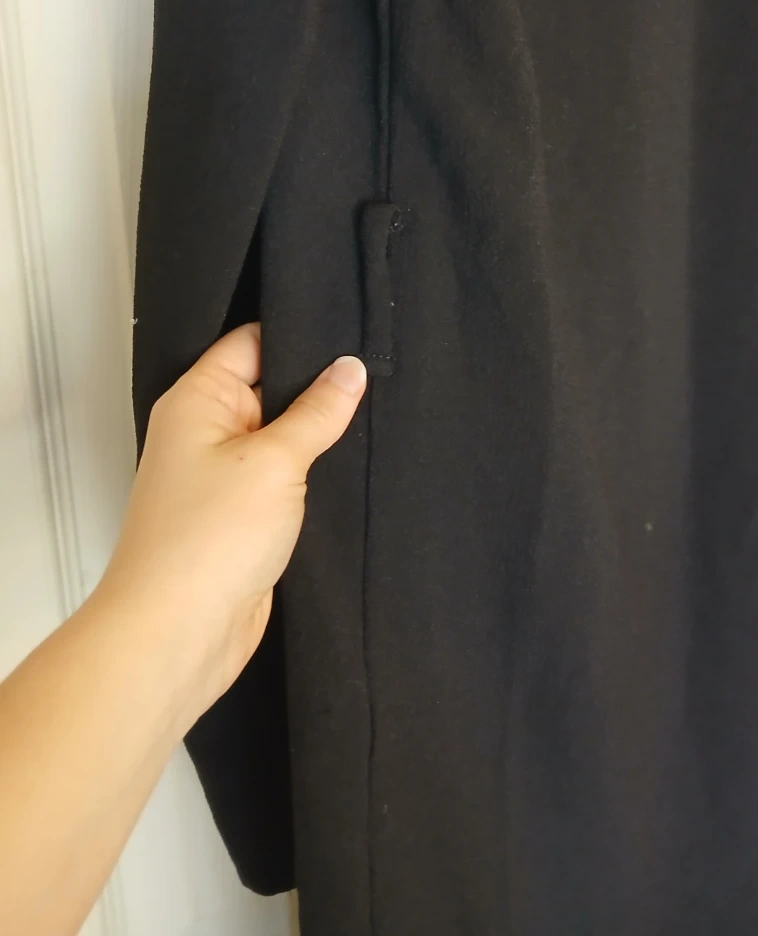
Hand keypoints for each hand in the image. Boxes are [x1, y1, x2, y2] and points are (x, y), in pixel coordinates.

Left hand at [97, 324, 365, 730]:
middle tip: (375, 372)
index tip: (352, 328)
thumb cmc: (205, 542)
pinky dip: (310, 475)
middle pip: (269, 386)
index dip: (300, 331)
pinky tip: (350, 467)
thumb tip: (349, 370)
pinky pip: (281, 479)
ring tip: (374, 416)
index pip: (251, 341)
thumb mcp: (275, 461)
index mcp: (197, 400)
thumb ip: (318, 412)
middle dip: (317, 385)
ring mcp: (222, 476)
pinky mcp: (241, 517)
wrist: (177, 634)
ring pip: (280, 436)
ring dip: (317, 435)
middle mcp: (204, 432)